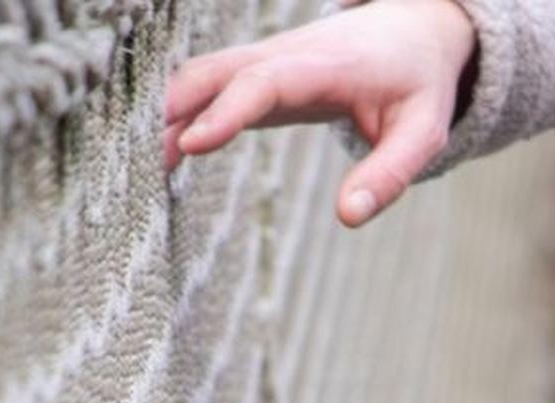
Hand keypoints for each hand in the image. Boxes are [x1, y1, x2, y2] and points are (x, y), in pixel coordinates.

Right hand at [162, 0, 479, 227]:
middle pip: (213, 71)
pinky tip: (158, 152)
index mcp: (321, 66)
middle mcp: (281, 55)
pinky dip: (178, 112)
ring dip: (167, 111)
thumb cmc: (417, 85)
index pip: (262, 82)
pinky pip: (207, 87)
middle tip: (137, 155)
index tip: (193, 143)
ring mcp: (263, 61)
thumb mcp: (421, 133)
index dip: (226, 110)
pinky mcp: (256, 76)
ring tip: (133, 163)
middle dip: (173, 107)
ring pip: (201, 75)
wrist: (410, 32)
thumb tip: (348, 218)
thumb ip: (389, 174)